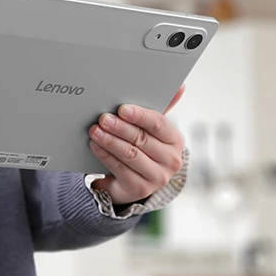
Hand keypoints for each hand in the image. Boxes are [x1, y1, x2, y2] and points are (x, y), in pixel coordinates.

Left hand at [88, 85, 186, 205]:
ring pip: (130, 154)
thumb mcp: (150, 130)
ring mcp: (157, 177)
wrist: (132, 180)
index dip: (140, 115)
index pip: (159, 124)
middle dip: (120, 128)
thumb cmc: (142, 147)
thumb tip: (180, 86)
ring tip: (95, 130)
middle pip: (142, 139)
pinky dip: (105, 155)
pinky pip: (120, 169)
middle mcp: (171, 161)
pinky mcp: (140, 189)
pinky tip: (95, 146)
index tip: (122, 108)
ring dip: (110, 141)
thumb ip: (160, 109)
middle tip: (102, 118)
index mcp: (175, 141)